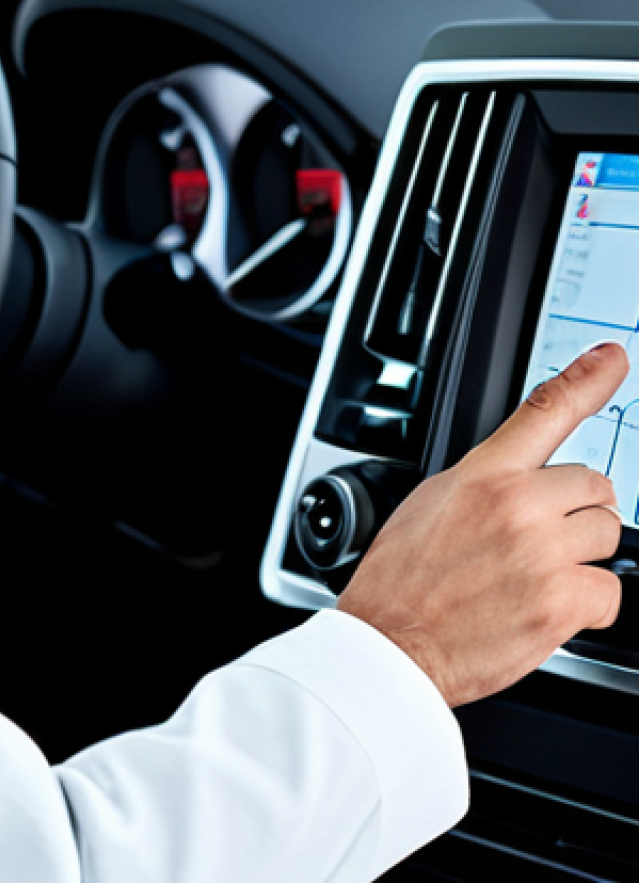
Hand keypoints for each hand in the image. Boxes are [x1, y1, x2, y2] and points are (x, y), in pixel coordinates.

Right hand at [337, 342, 627, 706]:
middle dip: (577, 514)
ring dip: (583, 556)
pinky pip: (611, 591)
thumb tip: (519, 479)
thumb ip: (483, 484)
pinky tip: (547, 608)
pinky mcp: (561, 603)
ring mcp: (543, 553)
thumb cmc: (400, 581)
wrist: (390, 644)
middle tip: (542, 541)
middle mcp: (518, 506)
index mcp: (481, 476)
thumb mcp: (429, 505)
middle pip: (597, 488)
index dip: (588, 378)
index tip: (613, 357)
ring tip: (537, 576)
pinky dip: (587, 603)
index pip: (544, 411)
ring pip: (609, 536)